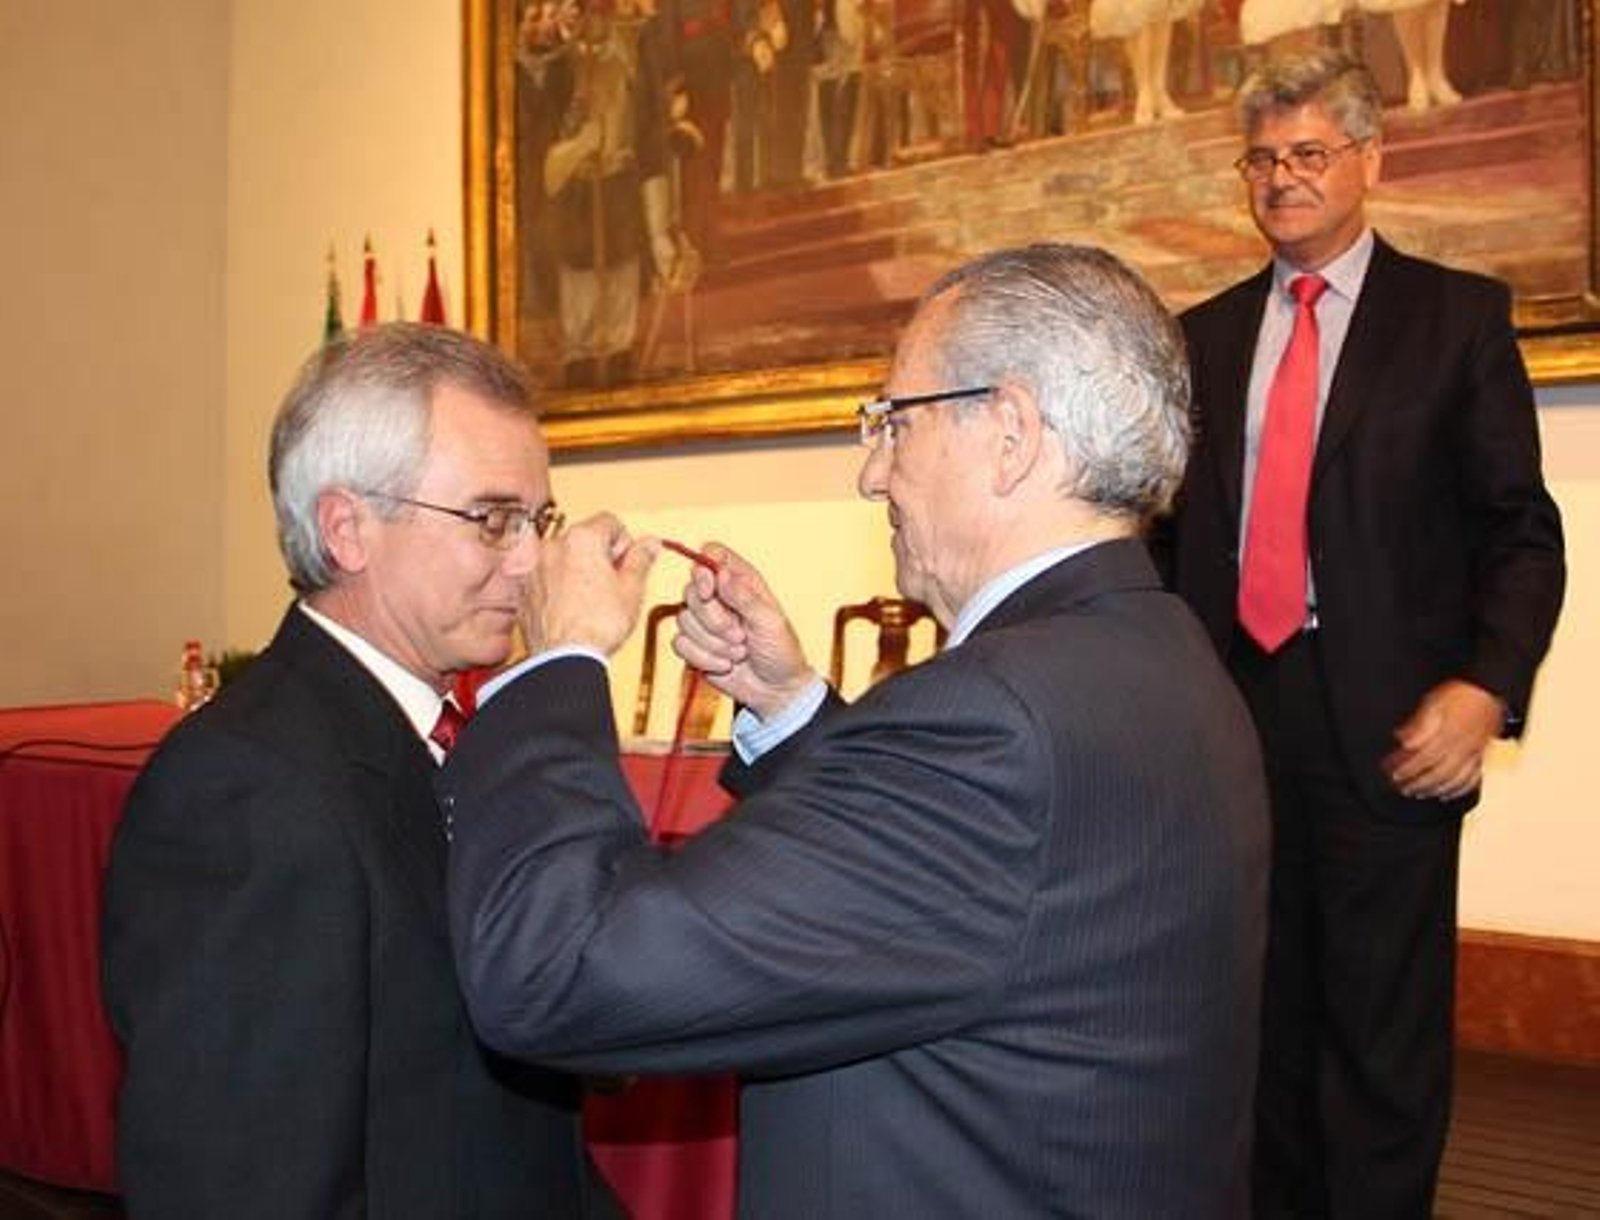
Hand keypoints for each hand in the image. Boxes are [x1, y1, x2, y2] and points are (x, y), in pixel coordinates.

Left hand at [524, 513, 657, 656]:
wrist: (564, 658)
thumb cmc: (596, 627)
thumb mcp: (632, 589)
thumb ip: (641, 559)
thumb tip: (649, 544)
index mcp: (582, 539)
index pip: (610, 522)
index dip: (624, 544)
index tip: (626, 564)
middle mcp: (553, 547)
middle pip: (584, 539)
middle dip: (600, 557)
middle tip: (612, 586)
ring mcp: (535, 569)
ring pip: (564, 559)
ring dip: (578, 572)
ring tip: (592, 602)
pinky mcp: (524, 592)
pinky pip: (547, 580)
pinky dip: (559, 589)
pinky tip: (573, 610)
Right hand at [670, 543, 815, 719]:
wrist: (774, 690)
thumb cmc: (780, 651)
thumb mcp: (770, 621)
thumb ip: (743, 596)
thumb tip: (720, 573)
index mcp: (741, 581)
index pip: (711, 554)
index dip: (703, 568)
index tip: (709, 590)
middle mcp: (719, 596)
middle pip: (691, 590)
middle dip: (714, 619)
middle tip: (740, 635)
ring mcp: (704, 621)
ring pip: (684, 619)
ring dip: (713, 643)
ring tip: (739, 652)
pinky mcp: (693, 645)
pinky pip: (680, 644)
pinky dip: (704, 658)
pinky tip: (725, 664)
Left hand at [1383, 679, 1504, 800]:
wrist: (1490, 690)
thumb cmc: (1461, 693)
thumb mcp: (1432, 702)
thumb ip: (1417, 724)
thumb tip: (1402, 739)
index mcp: (1446, 734)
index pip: (1422, 758)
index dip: (1407, 769)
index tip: (1393, 774)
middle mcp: (1460, 747)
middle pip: (1436, 773)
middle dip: (1417, 783)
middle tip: (1402, 787)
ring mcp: (1473, 753)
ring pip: (1453, 779)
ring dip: (1434, 789)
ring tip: (1419, 793)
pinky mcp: (1483, 755)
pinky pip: (1472, 778)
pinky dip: (1459, 790)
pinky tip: (1447, 794)